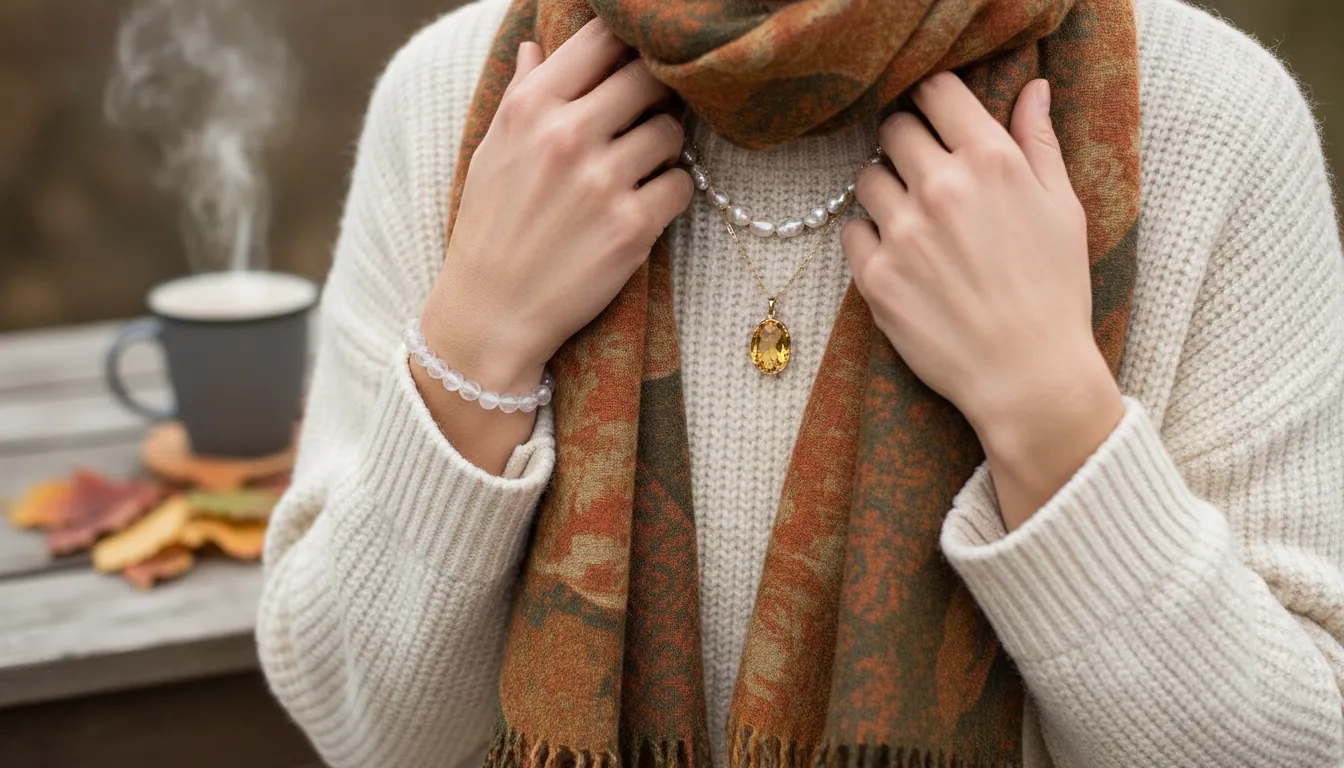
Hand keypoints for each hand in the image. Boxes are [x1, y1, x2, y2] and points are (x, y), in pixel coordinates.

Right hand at [424, 16, 692, 389]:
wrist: (491, 312)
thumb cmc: (491, 227)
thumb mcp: (493, 151)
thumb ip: (523, 93)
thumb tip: (535, 45)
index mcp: (531, 108)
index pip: (602, 39)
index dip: (627, 45)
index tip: (632, 62)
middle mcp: (567, 136)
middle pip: (648, 77)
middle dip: (654, 94)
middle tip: (645, 118)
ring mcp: (603, 182)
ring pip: (672, 131)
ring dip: (665, 147)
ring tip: (640, 169)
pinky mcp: (633, 227)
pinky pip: (682, 185)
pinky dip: (670, 193)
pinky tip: (645, 206)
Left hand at [841, 72, 1123, 528]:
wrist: (1029, 375)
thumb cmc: (1054, 292)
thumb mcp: (1063, 209)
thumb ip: (1039, 143)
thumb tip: (1033, 88)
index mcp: (991, 161)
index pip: (937, 91)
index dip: (932, 98)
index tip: (935, 116)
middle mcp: (942, 188)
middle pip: (894, 129)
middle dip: (906, 142)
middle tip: (921, 170)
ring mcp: (903, 232)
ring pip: (866, 178)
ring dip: (885, 189)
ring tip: (911, 219)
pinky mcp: (875, 275)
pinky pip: (851, 232)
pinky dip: (869, 238)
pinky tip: (898, 256)